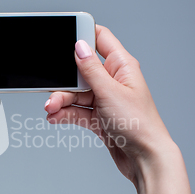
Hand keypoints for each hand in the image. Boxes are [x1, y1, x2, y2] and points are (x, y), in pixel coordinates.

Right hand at [45, 25, 173, 184]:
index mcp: (121, 66)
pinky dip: (64, 114)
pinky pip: (76, 111)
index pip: (100, 39)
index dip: (82, 34)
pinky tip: (55, 118)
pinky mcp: (99, 117)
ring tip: (50, 109)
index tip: (62, 36)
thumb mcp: (110, 92)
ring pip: (75, 93)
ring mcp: (105, 99)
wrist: (144, 159)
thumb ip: (91, 69)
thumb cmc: (139, 125)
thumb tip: (79, 46)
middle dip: (63, 80)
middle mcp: (113, 81)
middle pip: (80, 71)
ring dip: (60, 100)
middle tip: (51, 87)